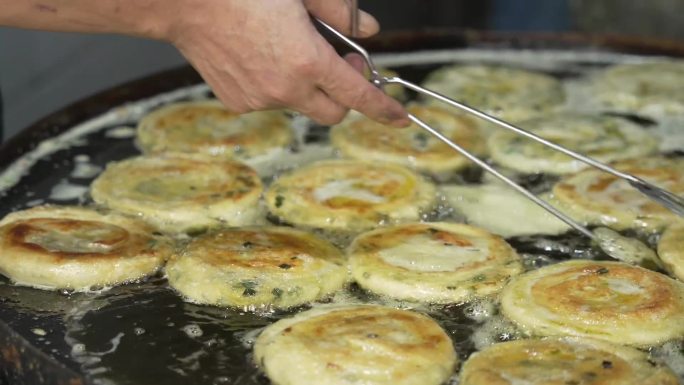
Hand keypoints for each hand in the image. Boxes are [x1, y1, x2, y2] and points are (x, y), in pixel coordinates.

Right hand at [166, 0, 408, 125]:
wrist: (183, 1)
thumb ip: (340, 13)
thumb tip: (367, 31)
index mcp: (306, 61)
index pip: (358, 95)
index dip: (384, 108)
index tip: (401, 118)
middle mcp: (285, 88)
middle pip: (334, 112)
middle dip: (345, 95)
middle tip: (340, 65)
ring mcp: (259, 99)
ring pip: (301, 104)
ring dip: (306, 85)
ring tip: (285, 48)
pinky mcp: (238, 102)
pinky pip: (271, 101)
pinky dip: (277, 85)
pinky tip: (260, 56)